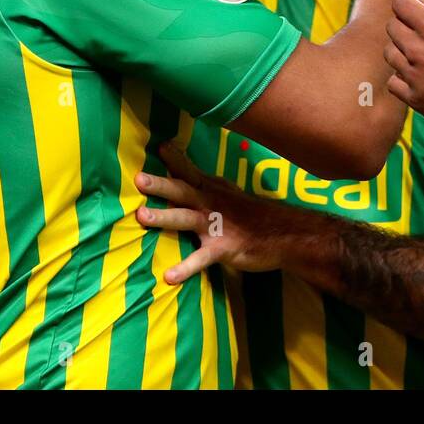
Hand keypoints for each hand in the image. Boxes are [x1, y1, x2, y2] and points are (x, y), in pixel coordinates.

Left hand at [133, 143, 285, 283]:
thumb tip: (183, 173)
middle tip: (139, 179)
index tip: (159, 146)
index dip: (175, 158)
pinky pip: (200, 259)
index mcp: (211, 189)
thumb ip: (204, 185)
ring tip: (141, 217)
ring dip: (164, 217)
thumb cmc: (250, 215)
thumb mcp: (227, 193)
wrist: (283, 235)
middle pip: (182, 190)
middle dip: (160, 184)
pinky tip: (169, 277)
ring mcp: (215, 225)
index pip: (189, 171)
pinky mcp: (222, 248)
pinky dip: (185, 268)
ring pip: (186, 219)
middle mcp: (210, 203)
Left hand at [385, 0, 423, 133]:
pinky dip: (400, 76)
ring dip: (400, 49)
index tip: (423, 8)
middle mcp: (416, 49)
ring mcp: (412, 74)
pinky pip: (393, 82)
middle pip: (392, 27)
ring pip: (389, 53)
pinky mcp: (413, 97)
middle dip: (404, 23)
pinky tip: (416, 75)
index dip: (410, 3)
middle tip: (423, 30)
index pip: (400, 4)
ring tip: (419, 52)